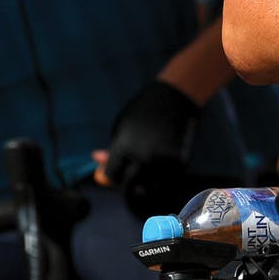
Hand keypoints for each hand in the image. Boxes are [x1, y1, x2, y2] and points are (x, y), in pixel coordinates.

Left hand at [95, 79, 199, 217]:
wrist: (176, 94)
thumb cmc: (144, 109)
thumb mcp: (122, 125)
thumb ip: (113, 148)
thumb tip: (98, 162)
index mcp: (124, 146)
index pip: (112, 176)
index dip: (112, 176)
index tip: (116, 173)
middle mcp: (143, 156)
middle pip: (131, 185)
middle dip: (129, 182)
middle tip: (132, 175)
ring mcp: (162, 160)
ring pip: (151, 183)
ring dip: (149, 178)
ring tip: (152, 159)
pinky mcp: (180, 161)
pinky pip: (168, 178)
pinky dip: (165, 173)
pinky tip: (164, 159)